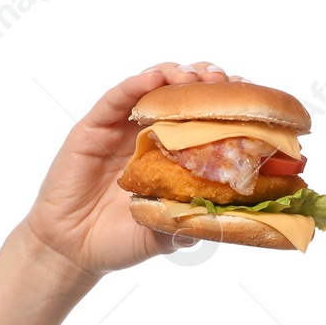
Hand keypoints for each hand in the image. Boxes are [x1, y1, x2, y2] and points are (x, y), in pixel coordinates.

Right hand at [19, 61, 245, 275]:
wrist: (73, 249)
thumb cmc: (120, 240)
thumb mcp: (164, 236)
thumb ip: (188, 225)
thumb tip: (224, 221)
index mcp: (173, 156)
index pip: (205, 119)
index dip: (227, 105)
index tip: (252, 98)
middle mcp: (150, 135)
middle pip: (182, 94)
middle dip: (208, 81)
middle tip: (227, 82)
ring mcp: (122, 128)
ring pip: (152, 86)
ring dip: (176, 75)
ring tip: (196, 77)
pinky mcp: (94, 127)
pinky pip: (116, 98)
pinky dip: (136, 84)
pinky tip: (154, 79)